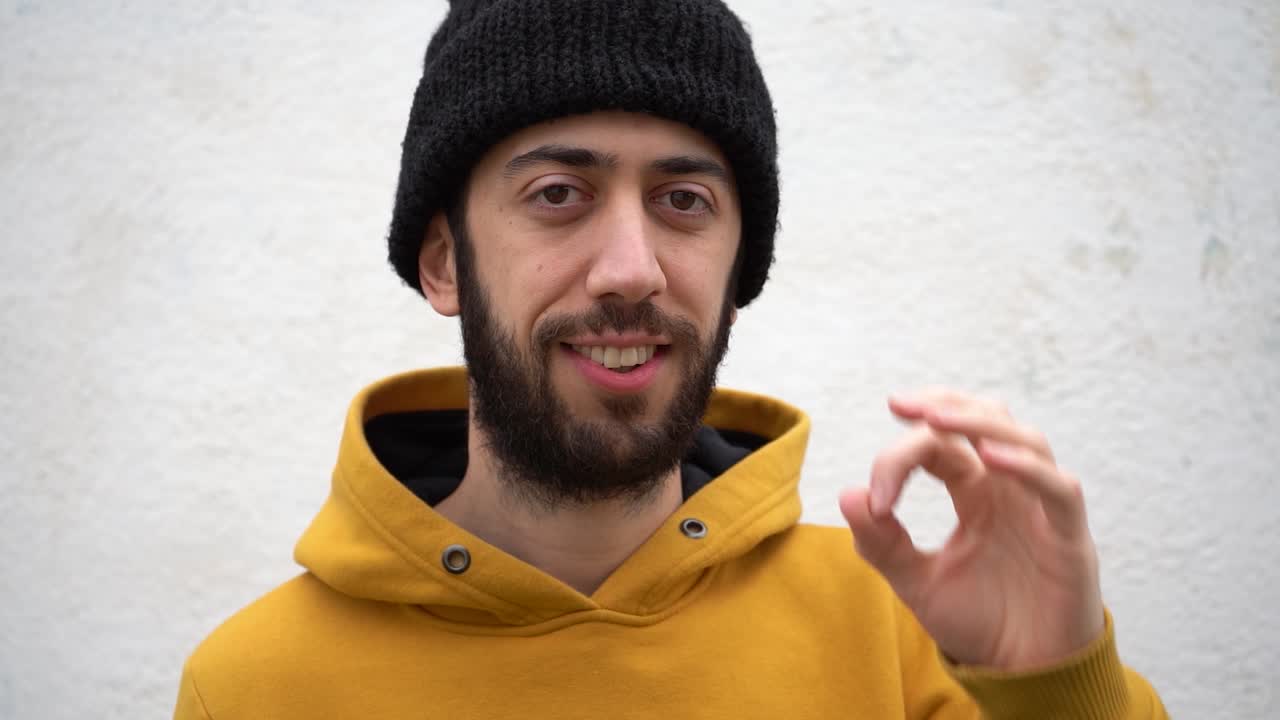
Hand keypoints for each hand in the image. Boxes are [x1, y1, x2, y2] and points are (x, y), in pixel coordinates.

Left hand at [839, 389, 1104, 670]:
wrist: (1022, 676)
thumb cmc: (979, 623)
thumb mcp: (917, 583)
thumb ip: (882, 544)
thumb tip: (848, 494)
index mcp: (974, 492)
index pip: (939, 446)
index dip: (901, 456)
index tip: (876, 498)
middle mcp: (1009, 489)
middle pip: (985, 419)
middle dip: (944, 404)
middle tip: (899, 403)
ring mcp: (1042, 509)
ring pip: (1024, 440)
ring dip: (980, 423)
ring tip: (938, 419)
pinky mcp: (1070, 539)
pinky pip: (1059, 489)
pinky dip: (1028, 468)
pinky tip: (991, 458)